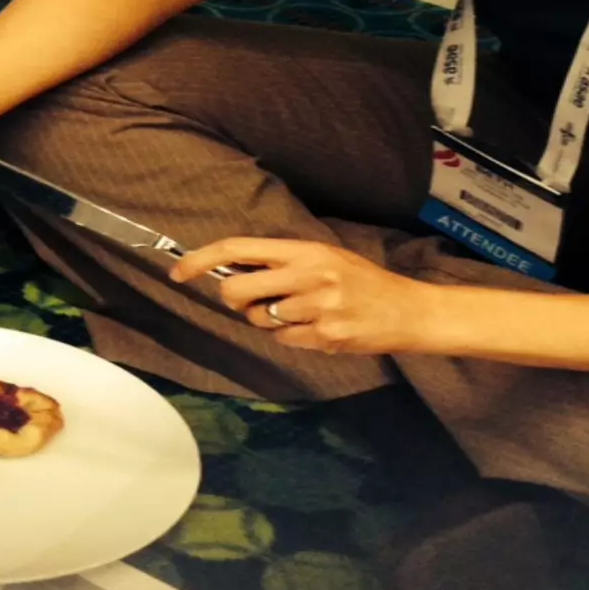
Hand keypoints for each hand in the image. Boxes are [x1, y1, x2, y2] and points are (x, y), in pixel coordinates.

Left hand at [171, 238, 437, 356]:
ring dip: (267, 319)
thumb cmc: (363, 281)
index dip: (202, 260)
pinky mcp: (325, 337)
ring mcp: (316, 308)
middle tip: (249, 300)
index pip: (237, 249)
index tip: (179, 272)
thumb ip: (282, 260)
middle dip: (233, 299)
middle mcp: (307, 276)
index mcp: (303, 250)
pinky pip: (283, 340)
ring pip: (259, 319)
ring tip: (298, 311)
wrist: (409, 311)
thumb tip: (232, 268)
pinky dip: (289, 336)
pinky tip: (315, 328)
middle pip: (236, 290)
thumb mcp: (324, 255)